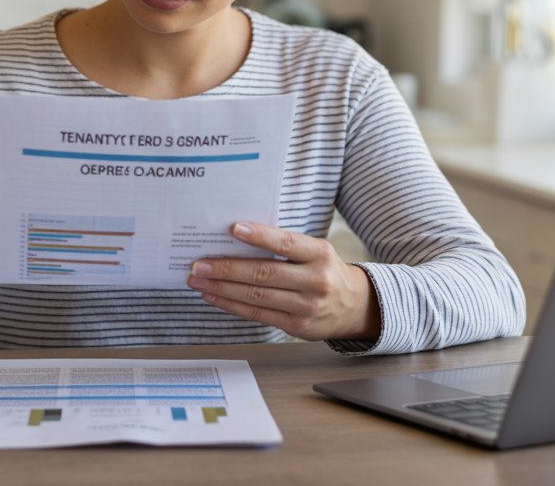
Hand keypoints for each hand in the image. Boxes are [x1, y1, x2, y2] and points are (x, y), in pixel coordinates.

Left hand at [187, 222, 380, 341]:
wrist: (355, 306)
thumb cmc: (325, 270)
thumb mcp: (315, 251)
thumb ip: (285, 246)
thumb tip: (236, 237)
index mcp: (320, 254)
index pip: (286, 243)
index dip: (259, 236)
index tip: (233, 228)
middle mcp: (315, 281)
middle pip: (264, 273)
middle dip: (227, 268)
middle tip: (200, 263)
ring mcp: (307, 307)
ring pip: (257, 296)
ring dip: (222, 288)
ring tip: (199, 279)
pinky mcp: (297, 327)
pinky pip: (257, 314)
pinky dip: (231, 304)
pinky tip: (214, 296)